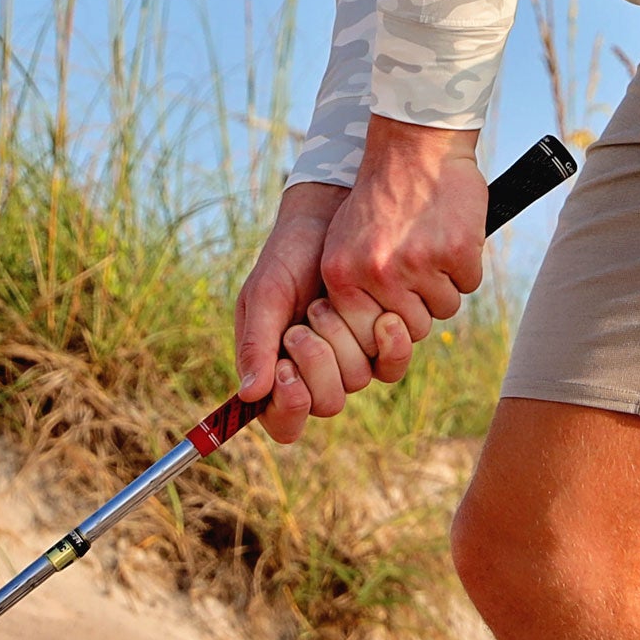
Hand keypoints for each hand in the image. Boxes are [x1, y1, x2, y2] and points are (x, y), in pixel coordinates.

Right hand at [233, 181, 415, 442]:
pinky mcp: (380, 341)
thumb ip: (257, 342)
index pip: (283, 422)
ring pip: (356, 383)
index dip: (287, 408)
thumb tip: (249, 394)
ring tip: (325, 302)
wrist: (330, 217)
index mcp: (277, 371)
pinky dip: (387, 345)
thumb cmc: (288, 256)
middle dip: (315, 366)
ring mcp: (350, 358)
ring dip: (341, 342)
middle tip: (301, 328)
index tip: (286, 371)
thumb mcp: (266, 293)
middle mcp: (315, 373)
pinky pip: (390, 365)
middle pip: (325, 405)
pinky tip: (383, 318)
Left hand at [318, 116, 486, 364]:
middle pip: (415, 326)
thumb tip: (371, 338)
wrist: (414, 143)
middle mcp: (377, 274)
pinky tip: (452, 231)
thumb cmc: (381, 194)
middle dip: (423, 302)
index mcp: (344, 276)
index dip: (391, 323)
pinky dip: (467, 262)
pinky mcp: (456, 250)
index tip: (397, 301)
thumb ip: (353, 289)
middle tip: (421, 264)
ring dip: (447, 281)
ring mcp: (417, 263)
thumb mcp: (345, 241)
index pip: (371, 338)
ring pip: (445, 307)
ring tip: (434, 242)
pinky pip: (470, 282)